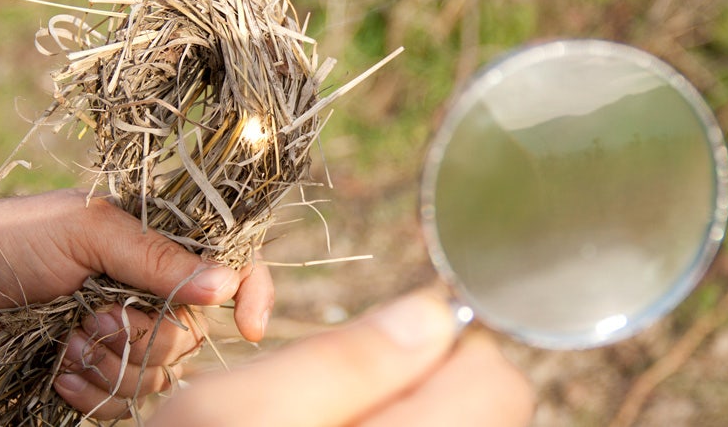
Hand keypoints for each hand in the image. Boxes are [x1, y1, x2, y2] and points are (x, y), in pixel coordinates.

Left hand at [0, 189, 273, 418]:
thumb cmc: (14, 239)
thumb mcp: (89, 232)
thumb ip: (159, 258)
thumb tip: (225, 285)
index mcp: (160, 251)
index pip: (230, 269)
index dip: (253, 295)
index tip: (251, 327)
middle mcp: (152, 294)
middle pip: (194, 336)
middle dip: (147, 338)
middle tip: (96, 318)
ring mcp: (125, 335)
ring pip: (160, 375)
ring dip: (113, 366)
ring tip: (69, 342)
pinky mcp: (97, 370)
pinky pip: (123, 402)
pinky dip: (92, 393)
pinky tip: (59, 370)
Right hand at [148, 290, 533, 426]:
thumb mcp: (230, 414)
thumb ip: (341, 361)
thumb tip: (435, 312)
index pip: (497, 381)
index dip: (450, 343)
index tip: (395, 336)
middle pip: (495, 404)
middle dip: (434, 372)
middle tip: (354, 382)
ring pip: (465, 421)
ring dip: (416, 400)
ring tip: (341, 414)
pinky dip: (405, 420)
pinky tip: (348, 426)